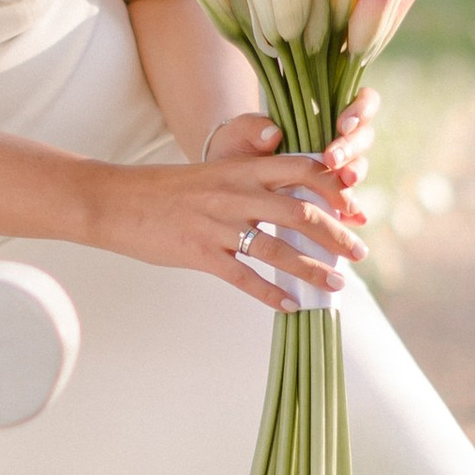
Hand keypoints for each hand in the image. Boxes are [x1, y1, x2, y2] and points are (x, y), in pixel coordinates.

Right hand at [91, 136, 365, 308]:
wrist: (115, 200)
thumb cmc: (165, 189)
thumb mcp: (213, 174)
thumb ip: (251, 182)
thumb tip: (290, 201)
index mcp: (241, 169)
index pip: (303, 170)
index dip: (335, 190)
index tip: (356, 209)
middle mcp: (235, 193)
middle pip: (301, 212)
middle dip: (337, 234)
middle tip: (359, 252)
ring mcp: (217, 225)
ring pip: (278, 249)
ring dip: (313, 269)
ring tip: (337, 284)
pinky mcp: (200, 253)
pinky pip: (243, 277)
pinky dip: (270, 294)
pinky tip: (290, 306)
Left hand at [204, 87, 380, 201]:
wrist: (224, 182)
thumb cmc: (235, 148)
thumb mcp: (237, 133)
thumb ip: (252, 128)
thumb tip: (274, 134)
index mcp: (319, 115)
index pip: (359, 102)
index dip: (360, 110)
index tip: (342, 124)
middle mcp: (334, 140)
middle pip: (364, 136)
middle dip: (353, 146)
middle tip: (333, 158)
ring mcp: (335, 170)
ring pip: (359, 166)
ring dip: (355, 173)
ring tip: (344, 183)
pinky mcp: (330, 198)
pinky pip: (349, 203)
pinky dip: (352, 210)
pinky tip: (353, 217)